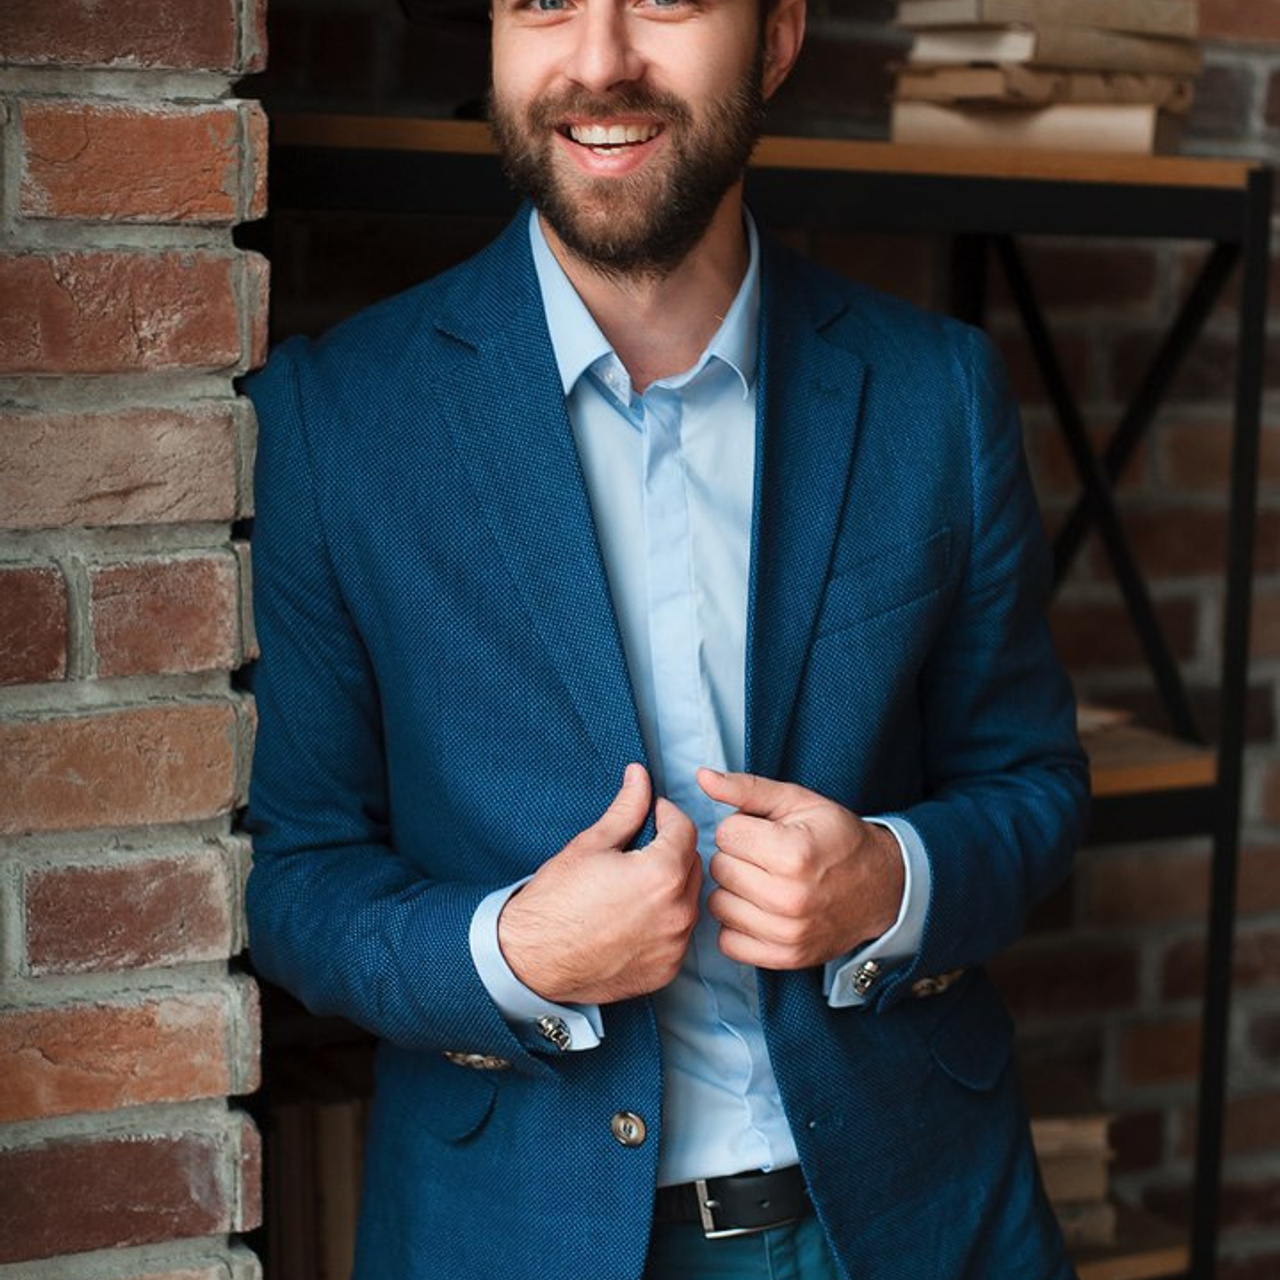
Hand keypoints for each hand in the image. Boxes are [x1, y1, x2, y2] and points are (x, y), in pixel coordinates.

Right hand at [498, 764, 700, 1004]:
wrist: (531, 961)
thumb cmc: (555, 901)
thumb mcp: (591, 845)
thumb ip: (627, 809)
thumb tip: (640, 776)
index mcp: (662, 874)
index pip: (685, 829)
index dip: (667, 814)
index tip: (652, 814)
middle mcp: (678, 913)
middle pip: (692, 864)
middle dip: (671, 849)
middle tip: (639, 849)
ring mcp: (674, 946)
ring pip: (688, 900)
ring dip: (671, 885)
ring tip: (634, 885)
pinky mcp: (666, 970)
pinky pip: (678, 935)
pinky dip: (665, 921)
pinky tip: (634, 917)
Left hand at [697, 768, 903, 969]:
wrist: (881, 886)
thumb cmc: (836, 838)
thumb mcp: (797, 800)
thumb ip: (746, 788)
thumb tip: (702, 777)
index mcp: (793, 853)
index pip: (725, 834)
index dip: (742, 827)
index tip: (764, 833)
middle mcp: (789, 898)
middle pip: (719, 869)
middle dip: (736, 857)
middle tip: (765, 857)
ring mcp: (787, 933)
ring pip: (718, 905)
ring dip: (734, 892)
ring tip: (763, 882)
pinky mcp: (784, 958)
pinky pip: (728, 942)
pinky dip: (737, 925)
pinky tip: (759, 909)